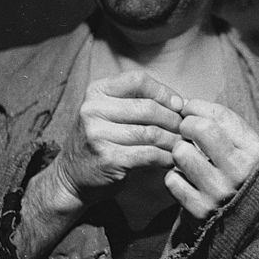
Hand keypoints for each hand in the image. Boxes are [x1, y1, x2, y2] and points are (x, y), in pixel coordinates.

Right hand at [50, 71, 184, 209]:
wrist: (71, 177)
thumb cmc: (101, 142)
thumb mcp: (108, 113)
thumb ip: (137, 102)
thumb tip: (182, 104)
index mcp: (96, 92)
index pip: (138, 80)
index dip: (164, 92)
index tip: (179, 106)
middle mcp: (93, 109)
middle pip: (148, 108)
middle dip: (174, 120)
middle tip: (186, 130)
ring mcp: (98, 134)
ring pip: (151, 132)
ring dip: (173, 140)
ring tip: (183, 146)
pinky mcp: (108, 158)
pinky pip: (148, 154)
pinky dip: (166, 158)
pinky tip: (172, 161)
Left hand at [164, 99, 258, 220]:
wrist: (253, 220)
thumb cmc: (244, 173)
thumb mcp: (247, 146)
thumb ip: (223, 122)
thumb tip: (185, 104)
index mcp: (254, 151)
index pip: (219, 116)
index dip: (197, 108)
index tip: (190, 112)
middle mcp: (239, 171)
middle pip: (199, 129)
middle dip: (187, 125)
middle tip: (187, 132)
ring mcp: (218, 192)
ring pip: (181, 153)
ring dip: (180, 152)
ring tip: (189, 158)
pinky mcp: (200, 210)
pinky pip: (172, 179)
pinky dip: (175, 176)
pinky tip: (186, 179)